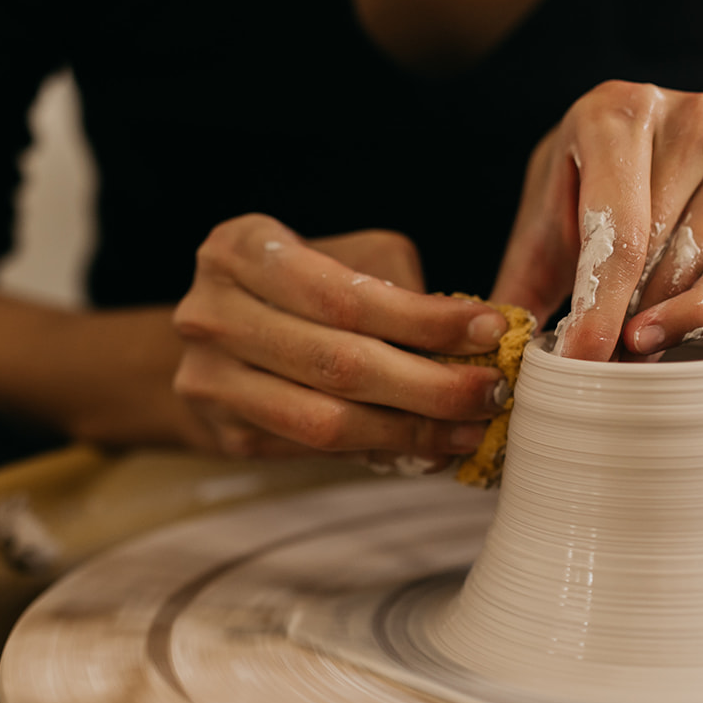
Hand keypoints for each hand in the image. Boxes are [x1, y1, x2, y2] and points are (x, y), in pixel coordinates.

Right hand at [173, 214, 507, 468]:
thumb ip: (394, 286)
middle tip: (492, 392)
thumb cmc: (295, 284)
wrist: (214, 334)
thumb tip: (471, 340)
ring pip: (326, 421)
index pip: (343, 295)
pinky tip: (424, 446)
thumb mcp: (338, 255)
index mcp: (239, 249)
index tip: (490, 329)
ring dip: (410, 432)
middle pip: (337, 363)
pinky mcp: (223, 432)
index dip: (422, 320)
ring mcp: (209, 379)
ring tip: (469, 430)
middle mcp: (211, 313)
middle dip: (430, 385)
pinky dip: (379, 451)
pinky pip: (315, 452)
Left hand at [491, 81, 702, 359]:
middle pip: (660, 249)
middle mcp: (687, 114)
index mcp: (614, 110)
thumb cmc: (584, 196)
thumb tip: (498, 349)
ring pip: (702, 261)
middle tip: (600, 363)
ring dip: (663, 316)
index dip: (600, 306)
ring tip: (628, 346)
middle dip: (625, 317)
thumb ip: (520, 283)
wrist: (650, 159)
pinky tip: (673, 332)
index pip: (616, 229)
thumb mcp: (544, 229)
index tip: (583, 360)